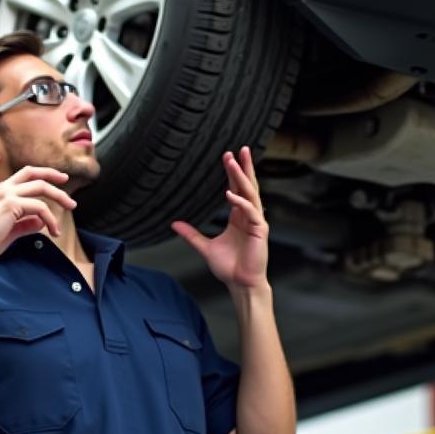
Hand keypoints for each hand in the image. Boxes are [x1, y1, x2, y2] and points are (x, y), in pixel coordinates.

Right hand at [0, 165, 75, 265]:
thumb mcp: (9, 230)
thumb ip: (25, 224)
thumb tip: (40, 222)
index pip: (26, 174)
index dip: (44, 174)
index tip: (60, 179)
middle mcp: (3, 188)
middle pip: (35, 175)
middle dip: (56, 178)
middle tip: (69, 190)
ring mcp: (7, 194)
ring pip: (41, 187)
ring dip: (59, 197)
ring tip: (70, 208)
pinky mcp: (11, 205)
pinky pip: (40, 207)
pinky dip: (51, 218)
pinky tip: (53, 231)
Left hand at [171, 147, 268, 289]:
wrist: (240, 284)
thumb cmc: (229, 267)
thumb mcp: (205, 247)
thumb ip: (191, 234)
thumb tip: (174, 224)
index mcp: (239, 216)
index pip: (237, 188)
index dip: (234, 173)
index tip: (228, 156)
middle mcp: (249, 216)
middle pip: (249, 186)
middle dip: (245, 167)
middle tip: (241, 149)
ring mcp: (256, 222)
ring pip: (251, 194)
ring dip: (242, 177)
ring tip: (234, 162)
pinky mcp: (260, 231)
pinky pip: (251, 211)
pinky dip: (240, 202)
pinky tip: (229, 193)